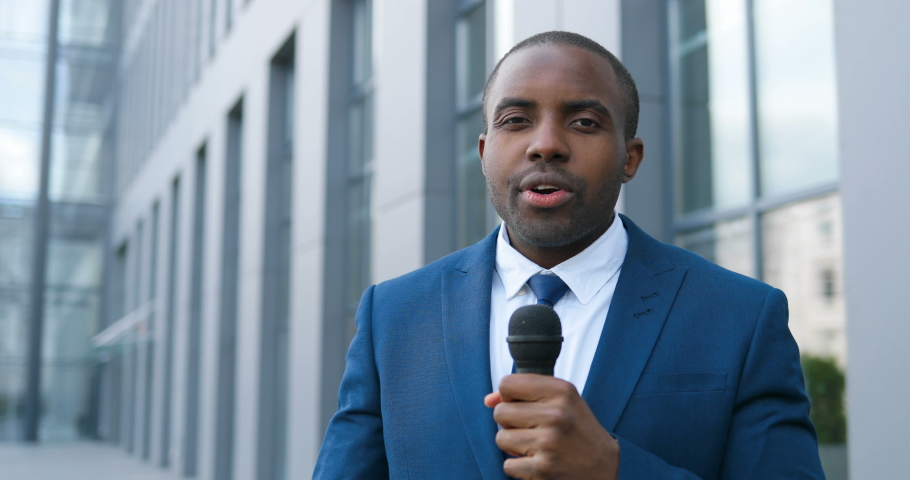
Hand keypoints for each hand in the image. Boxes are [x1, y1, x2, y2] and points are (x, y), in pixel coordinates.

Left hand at [484, 374, 618, 479]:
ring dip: (513, 446)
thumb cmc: (578, 431)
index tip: (522, 405)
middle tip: (531, 429)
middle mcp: (556, 414)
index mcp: (561, 392)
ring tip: (535, 446)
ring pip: (501, 439)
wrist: (602, 468)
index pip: (507, 383)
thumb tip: (488, 400)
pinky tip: (538, 462)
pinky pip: (507, 464)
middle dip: (509, 423)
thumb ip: (524, 394)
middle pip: (500, 412)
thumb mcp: (561, 401)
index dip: (509, 396)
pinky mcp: (542, 468)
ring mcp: (549, 442)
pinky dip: (519, 466)